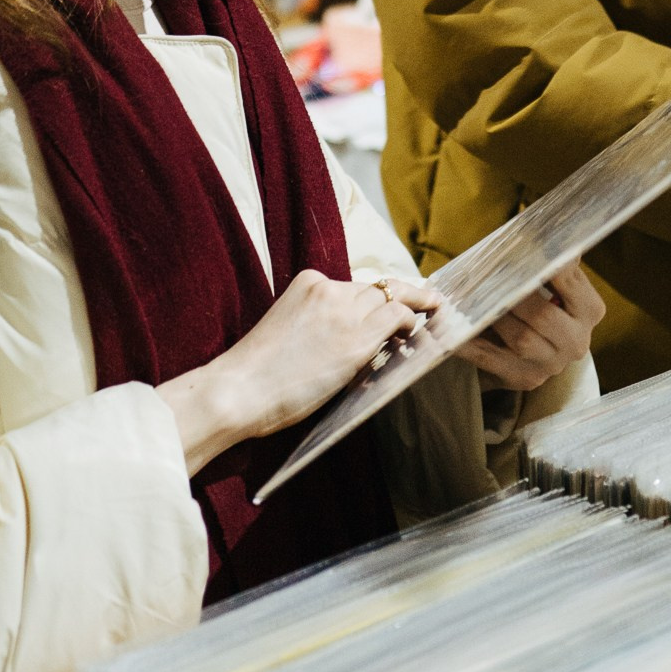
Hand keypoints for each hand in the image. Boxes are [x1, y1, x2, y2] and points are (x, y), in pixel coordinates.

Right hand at [164, 269, 424, 474]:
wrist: (240, 389)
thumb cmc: (257, 373)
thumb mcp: (288, 328)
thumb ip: (318, 322)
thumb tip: (351, 339)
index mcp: (306, 282)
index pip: (354, 285)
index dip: (376, 297)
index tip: (391, 303)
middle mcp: (328, 289)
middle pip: (377, 287)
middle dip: (402, 295)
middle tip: (426, 301)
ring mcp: (344, 312)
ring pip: (392, 297)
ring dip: (412, 306)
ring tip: (430, 313)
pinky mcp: (357, 339)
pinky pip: (397, 317)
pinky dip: (411, 321)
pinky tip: (414, 332)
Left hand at [454, 259, 605, 392]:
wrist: (529, 352)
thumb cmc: (538, 303)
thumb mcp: (549, 282)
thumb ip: (549, 257)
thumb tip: (540, 221)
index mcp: (590, 311)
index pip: (570, 282)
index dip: (547, 265)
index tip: (524, 247)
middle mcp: (577, 342)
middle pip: (544, 315)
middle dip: (514, 295)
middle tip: (489, 275)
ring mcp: (551, 365)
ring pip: (521, 338)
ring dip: (494, 316)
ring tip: (471, 297)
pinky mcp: (524, 378)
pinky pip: (491, 358)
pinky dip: (470, 342)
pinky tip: (452, 328)